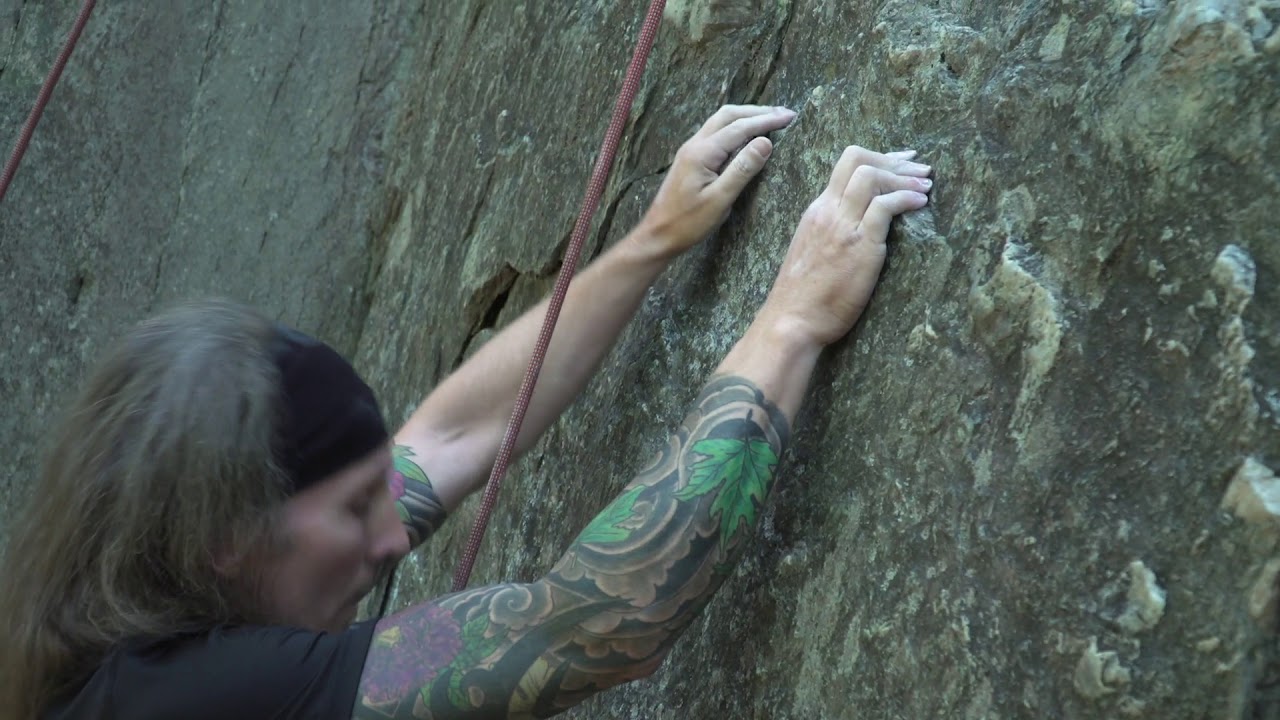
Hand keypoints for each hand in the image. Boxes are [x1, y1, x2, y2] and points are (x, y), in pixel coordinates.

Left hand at [637, 105, 796, 257]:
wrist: (657, 235)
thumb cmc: (688, 223)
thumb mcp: (720, 199)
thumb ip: (742, 169)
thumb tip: (765, 143)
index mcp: (702, 152)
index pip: (740, 127)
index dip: (767, 120)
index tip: (790, 117)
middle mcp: (695, 145)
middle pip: (728, 115)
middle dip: (757, 112)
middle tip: (784, 114)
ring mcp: (691, 150)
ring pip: (720, 122)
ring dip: (746, 117)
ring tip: (770, 119)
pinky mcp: (691, 159)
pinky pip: (715, 133)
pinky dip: (735, 127)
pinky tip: (746, 136)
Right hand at [759, 146, 932, 348]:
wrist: (792, 320)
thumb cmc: (803, 296)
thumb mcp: (812, 251)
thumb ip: (831, 232)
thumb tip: (857, 226)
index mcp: (817, 211)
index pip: (846, 165)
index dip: (879, 158)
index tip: (901, 163)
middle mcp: (827, 211)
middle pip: (858, 159)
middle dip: (894, 160)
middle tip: (919, 171)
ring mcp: (843, 227)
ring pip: (871, 176)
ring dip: (904, 178)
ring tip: (925, 187)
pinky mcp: (860, 245)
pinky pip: (884, 207)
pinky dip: (906, 198)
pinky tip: (920, 204)